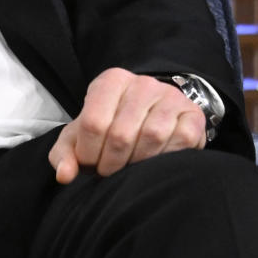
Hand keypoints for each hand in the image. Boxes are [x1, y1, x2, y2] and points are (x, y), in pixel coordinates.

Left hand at [48, 67, 206, 184]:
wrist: (151, 117)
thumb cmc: (109, 129)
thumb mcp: (81, 136)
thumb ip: (65, 154)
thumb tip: (64, 175)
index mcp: (111, 81)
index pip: (93, 122)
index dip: (88, 153)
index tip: (90, 166)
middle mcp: (142, 83)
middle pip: (122, 133)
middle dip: (111, 163)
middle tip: (109, 173)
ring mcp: (171, 96)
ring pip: (152, 136)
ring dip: (138, 163)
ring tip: (130, 170)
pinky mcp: (193, 113)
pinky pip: (181, 139)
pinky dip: (166, 158)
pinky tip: (155, 163)